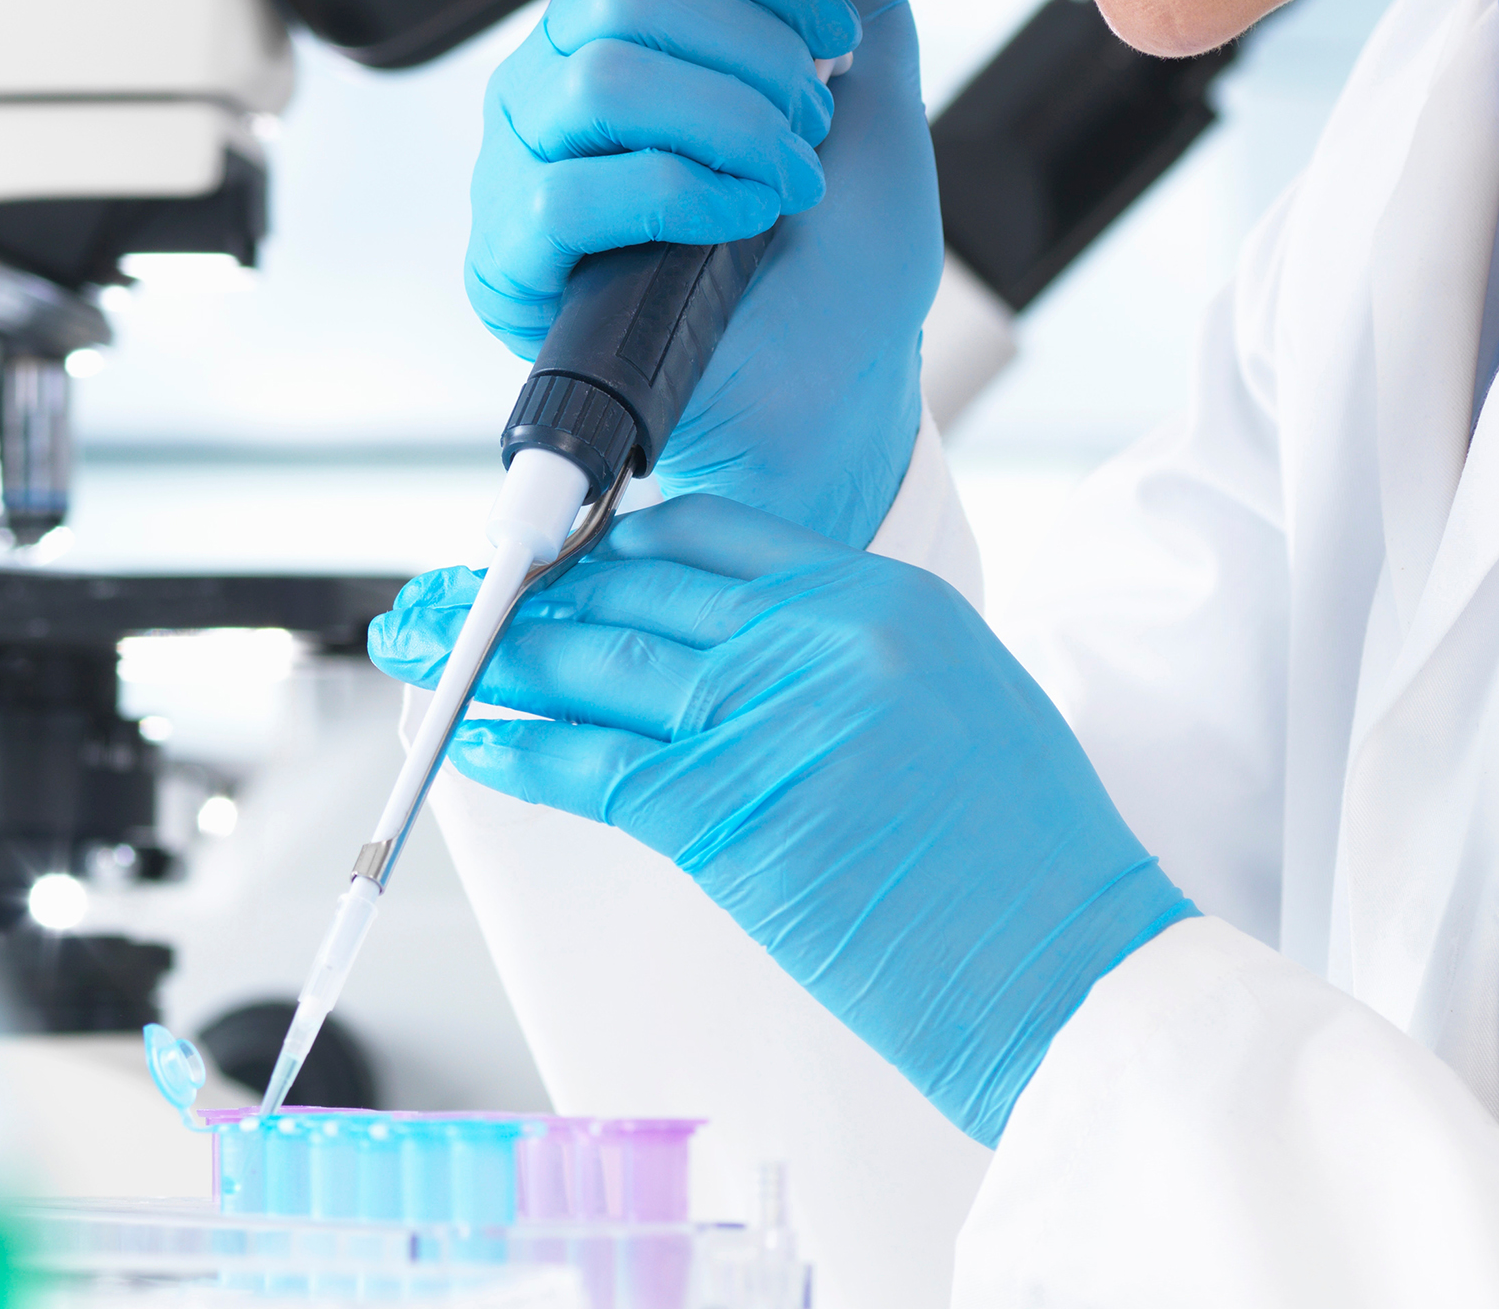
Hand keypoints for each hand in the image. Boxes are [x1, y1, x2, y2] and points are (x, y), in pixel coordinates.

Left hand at [371, 495, 1193, 1145]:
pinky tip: (471, 738)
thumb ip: (848, 654)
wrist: (1074, 969)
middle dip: (527, 585)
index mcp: (881, 594)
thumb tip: (737, 654)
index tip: (558, 557)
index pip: (711, 530)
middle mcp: (818, 634)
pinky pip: (588, 766)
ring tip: (424, 646)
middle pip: (635, 584)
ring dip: (492, 653)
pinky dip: (516, 747)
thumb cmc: (1028, 861)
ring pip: (595, 662)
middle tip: (451, 592)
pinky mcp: (727, 815)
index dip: (614, 541)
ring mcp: (768, 718)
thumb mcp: (959, 696)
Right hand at [464, 0, 939, 546]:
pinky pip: (577, 184)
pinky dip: (692, 193)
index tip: (837, 35)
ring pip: (607, 74)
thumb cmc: (839, 250)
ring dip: (736, 124)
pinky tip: (744, 223)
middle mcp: (558, 76)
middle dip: (760, 54)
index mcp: (629, 19)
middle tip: (813, 122)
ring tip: (786, 181)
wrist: (837, 391)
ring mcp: (523, 164)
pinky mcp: (511, 257)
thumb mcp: (868, 68)